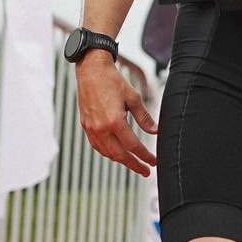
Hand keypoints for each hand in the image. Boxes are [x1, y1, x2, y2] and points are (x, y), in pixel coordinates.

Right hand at [75, 51, 157, 176]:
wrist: (91, 70)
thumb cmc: (113, 81)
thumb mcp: (133, 98)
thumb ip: (144, 117)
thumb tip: (155, 132)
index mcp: (115, 121)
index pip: (133, 146)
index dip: (145, 156)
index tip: (153, 162)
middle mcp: (101, 128)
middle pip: (119, 155)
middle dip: (134, 165)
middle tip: (146, 171)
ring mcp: (91, 128)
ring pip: (107, 153)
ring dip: (121, 160)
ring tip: (133, 163)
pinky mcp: (86, 125)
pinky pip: (97, 146)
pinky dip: (107, 153)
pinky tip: (115, 153)